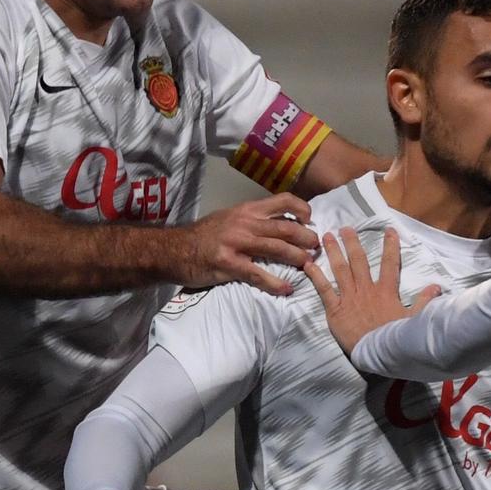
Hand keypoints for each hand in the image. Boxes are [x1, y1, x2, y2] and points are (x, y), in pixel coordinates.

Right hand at [181, 193, 319, 295]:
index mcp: (247, 210)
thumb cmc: (203, 236)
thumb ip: (252, 221)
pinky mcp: (229, 264)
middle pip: (285, 227)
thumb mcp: (229, 219)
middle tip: (316, 247)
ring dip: (297, 258)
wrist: (173, 250)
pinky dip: (275, 283)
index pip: (282, 200)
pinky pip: (258, 274)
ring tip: (309, 265)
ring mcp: (236, 243)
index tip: (310, 220)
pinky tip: (286, 289)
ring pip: (276, 248)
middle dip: (306, 237)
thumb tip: (279, 226)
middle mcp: (244, 223)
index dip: (302, 208)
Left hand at [306, 226, 440, 357]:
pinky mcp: (335, 310)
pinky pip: (324, 290)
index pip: (390, 264)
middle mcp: (367, 289)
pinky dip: (316, 277)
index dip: (390, 246)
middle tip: (345, 228)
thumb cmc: (396, 339)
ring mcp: (350, 298)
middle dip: (352, 243)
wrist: (378, 354)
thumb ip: (425, 301)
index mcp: (387, 291)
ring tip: (327, 237)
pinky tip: (309, 264)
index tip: (389, 231)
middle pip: (359, 261)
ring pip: (341, 270)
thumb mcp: (415, 320)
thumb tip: (437, 287)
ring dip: (334, 252)